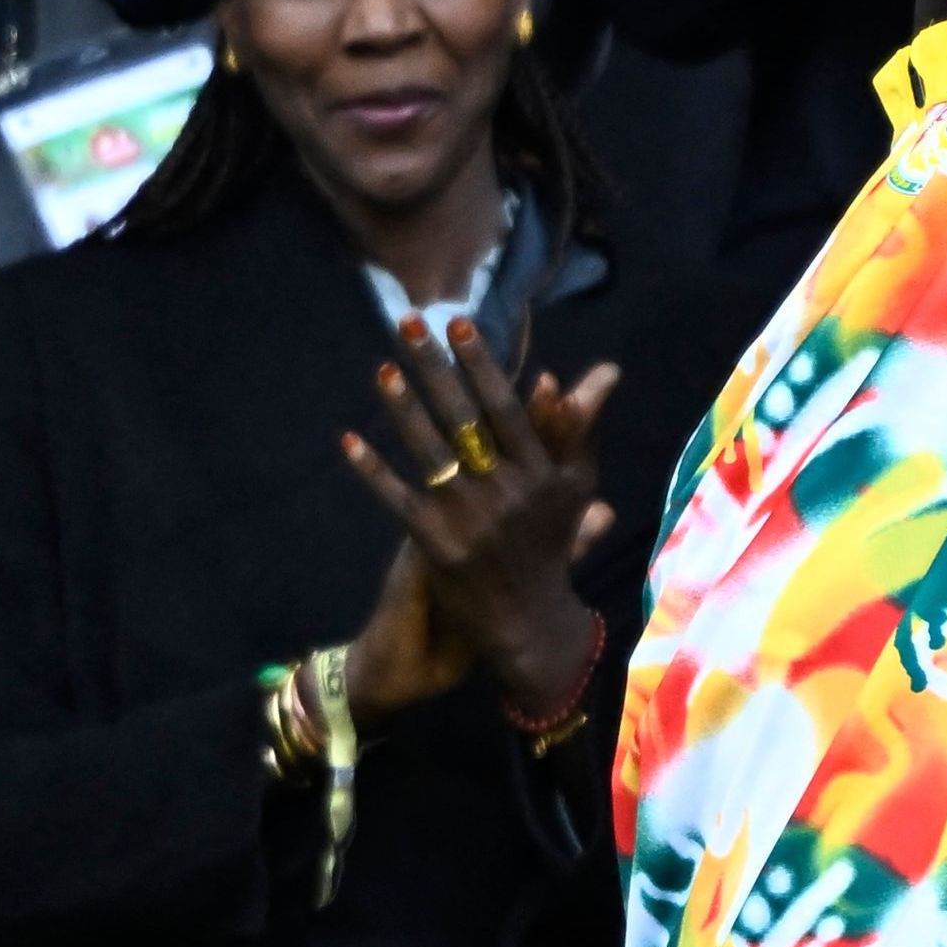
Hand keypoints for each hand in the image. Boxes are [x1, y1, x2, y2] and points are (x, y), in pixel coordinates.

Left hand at [338, 318, 617, 722]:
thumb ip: (580, 429)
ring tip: (383, 368)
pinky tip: (347, 439)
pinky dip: (371, 470)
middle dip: (435, 369)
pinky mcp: (434, 545)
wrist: (526, 621)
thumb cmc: (551, 542)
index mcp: (542, 475)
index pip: (506, 408)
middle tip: (410, 324)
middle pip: (463, 420)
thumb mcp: (576, 486)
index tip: (459, 325)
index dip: (481, 366)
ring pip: (429, 452)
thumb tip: (599, 373)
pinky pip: (397, 499)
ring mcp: (467, 520)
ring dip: (402, 408)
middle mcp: (505, 494)